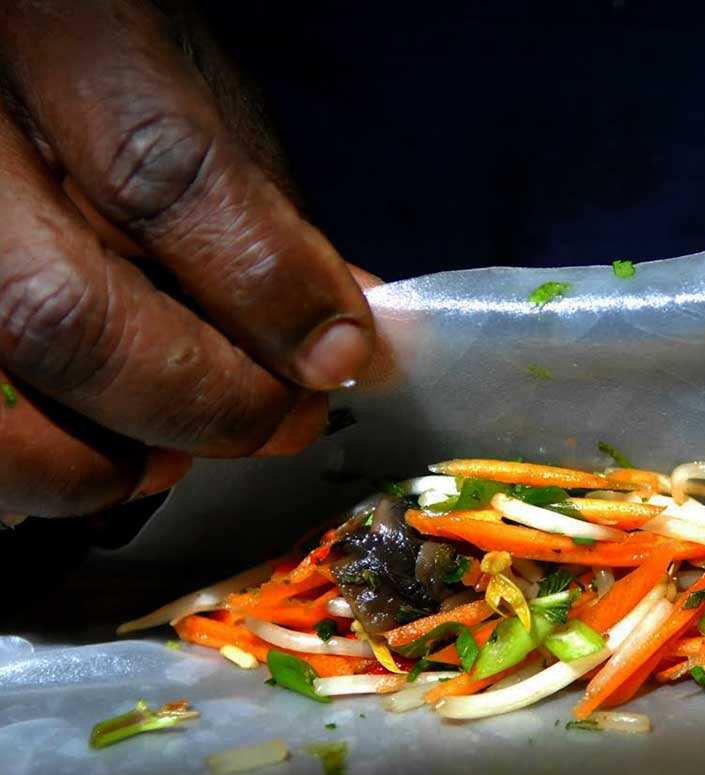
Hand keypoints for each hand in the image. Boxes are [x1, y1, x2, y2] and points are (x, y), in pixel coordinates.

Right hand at [0, 1, 374, 517]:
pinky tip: (99, 453)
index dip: (267, 285)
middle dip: (204, 400)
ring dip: (107, 461)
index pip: (162, 173)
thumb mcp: (191, 89)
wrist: (3, 48)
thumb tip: (342, 336)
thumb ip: (262, 207)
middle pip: (59, 316)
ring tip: (182, 452)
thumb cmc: (94, 57)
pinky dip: (41, 472)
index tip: (341, 355)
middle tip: (287, 421)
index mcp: (56, 40)